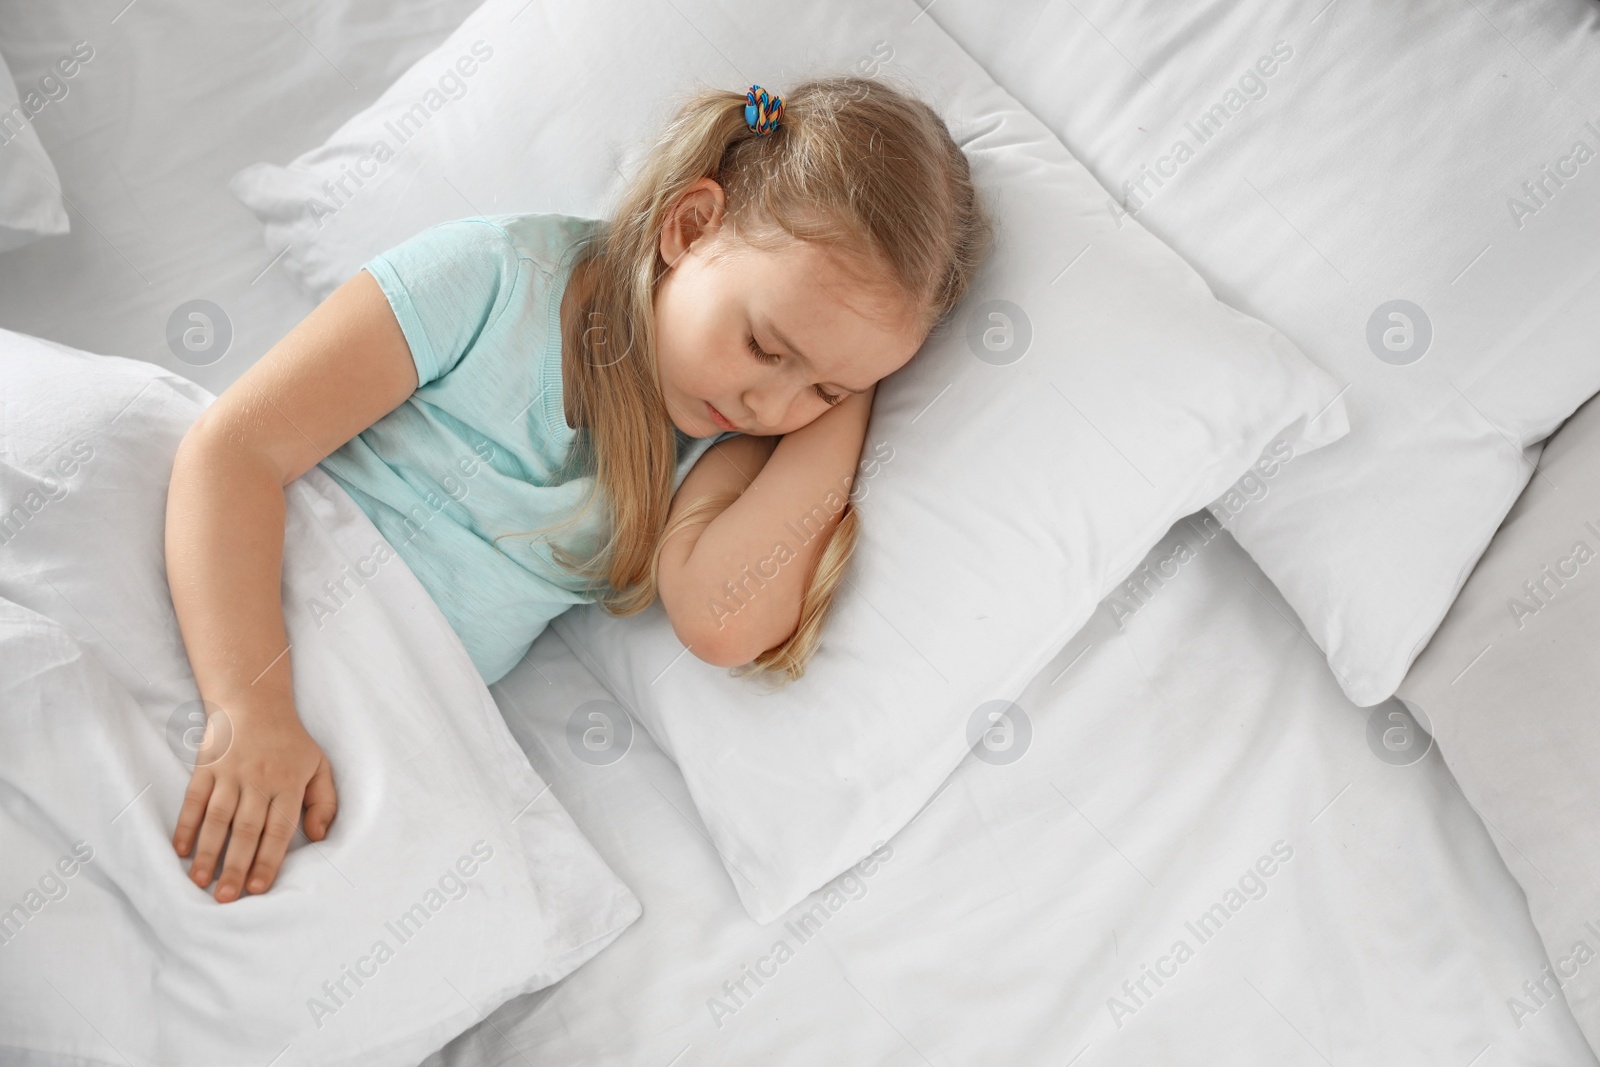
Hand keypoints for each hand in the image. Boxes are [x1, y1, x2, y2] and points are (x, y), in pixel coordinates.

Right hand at [171, 695, 337, 902]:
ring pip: (217, 818)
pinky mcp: (206, 766)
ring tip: (201, 881)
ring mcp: (230, 773)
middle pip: (246, 829)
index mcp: (288, 783)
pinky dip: (185, 824)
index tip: (258, 888)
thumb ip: (324, 802)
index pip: (278, 829)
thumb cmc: (291, 743)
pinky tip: (181, 850)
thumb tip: (317, 837)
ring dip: (208, 851)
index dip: (268, 859)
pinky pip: (194, 799)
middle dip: (236, 866)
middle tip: (226, 898)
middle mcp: (258, 780)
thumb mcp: (319, 767)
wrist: (255, 703)